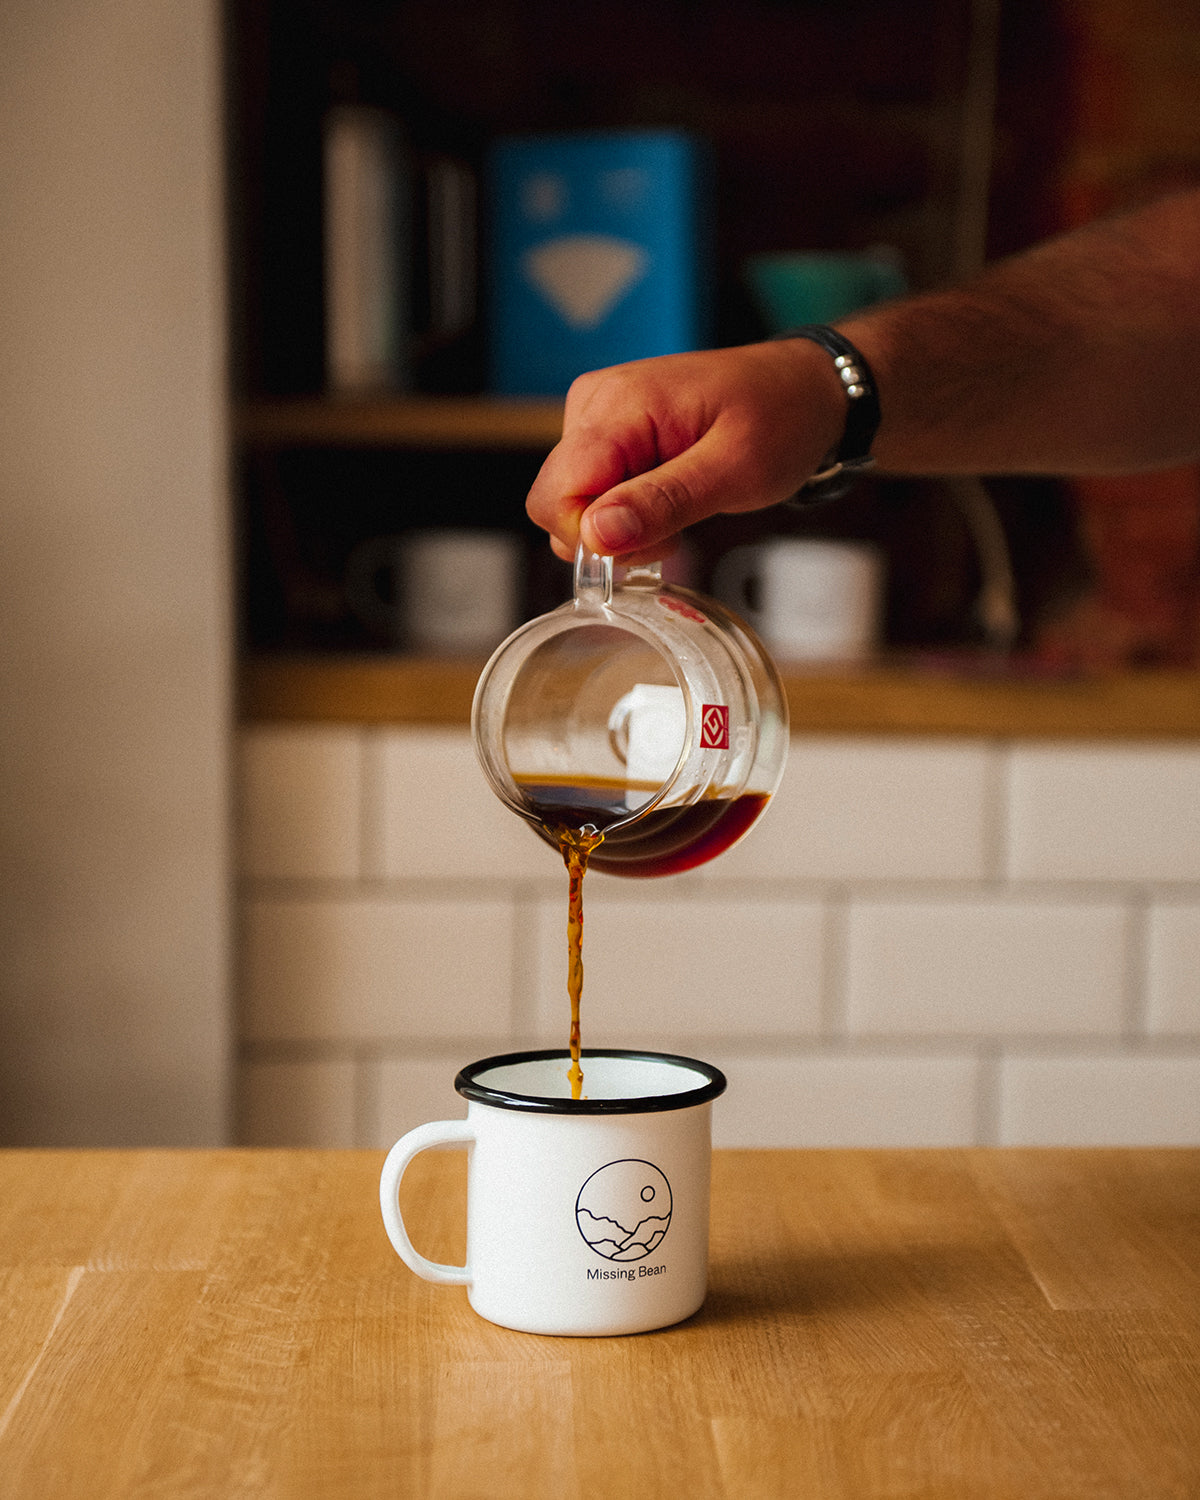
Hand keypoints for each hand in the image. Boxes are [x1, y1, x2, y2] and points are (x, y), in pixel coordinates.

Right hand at [525, 340, 847, 561]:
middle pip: (556, 503)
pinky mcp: (610, 436)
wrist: (806, 388)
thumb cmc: (781, 418)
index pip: (556, 494)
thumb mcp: (734, 469)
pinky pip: (594, 495)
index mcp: (618, 404)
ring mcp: (598, 419)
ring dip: (624, 529)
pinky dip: (630, 514)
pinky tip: (671, 500)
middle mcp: (594, 405)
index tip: (656, 541)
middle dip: (610, 537)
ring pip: (574, 506)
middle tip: (677, 528)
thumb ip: (662, 502)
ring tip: (683, 507)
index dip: (595, 538)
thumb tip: (594, 536)